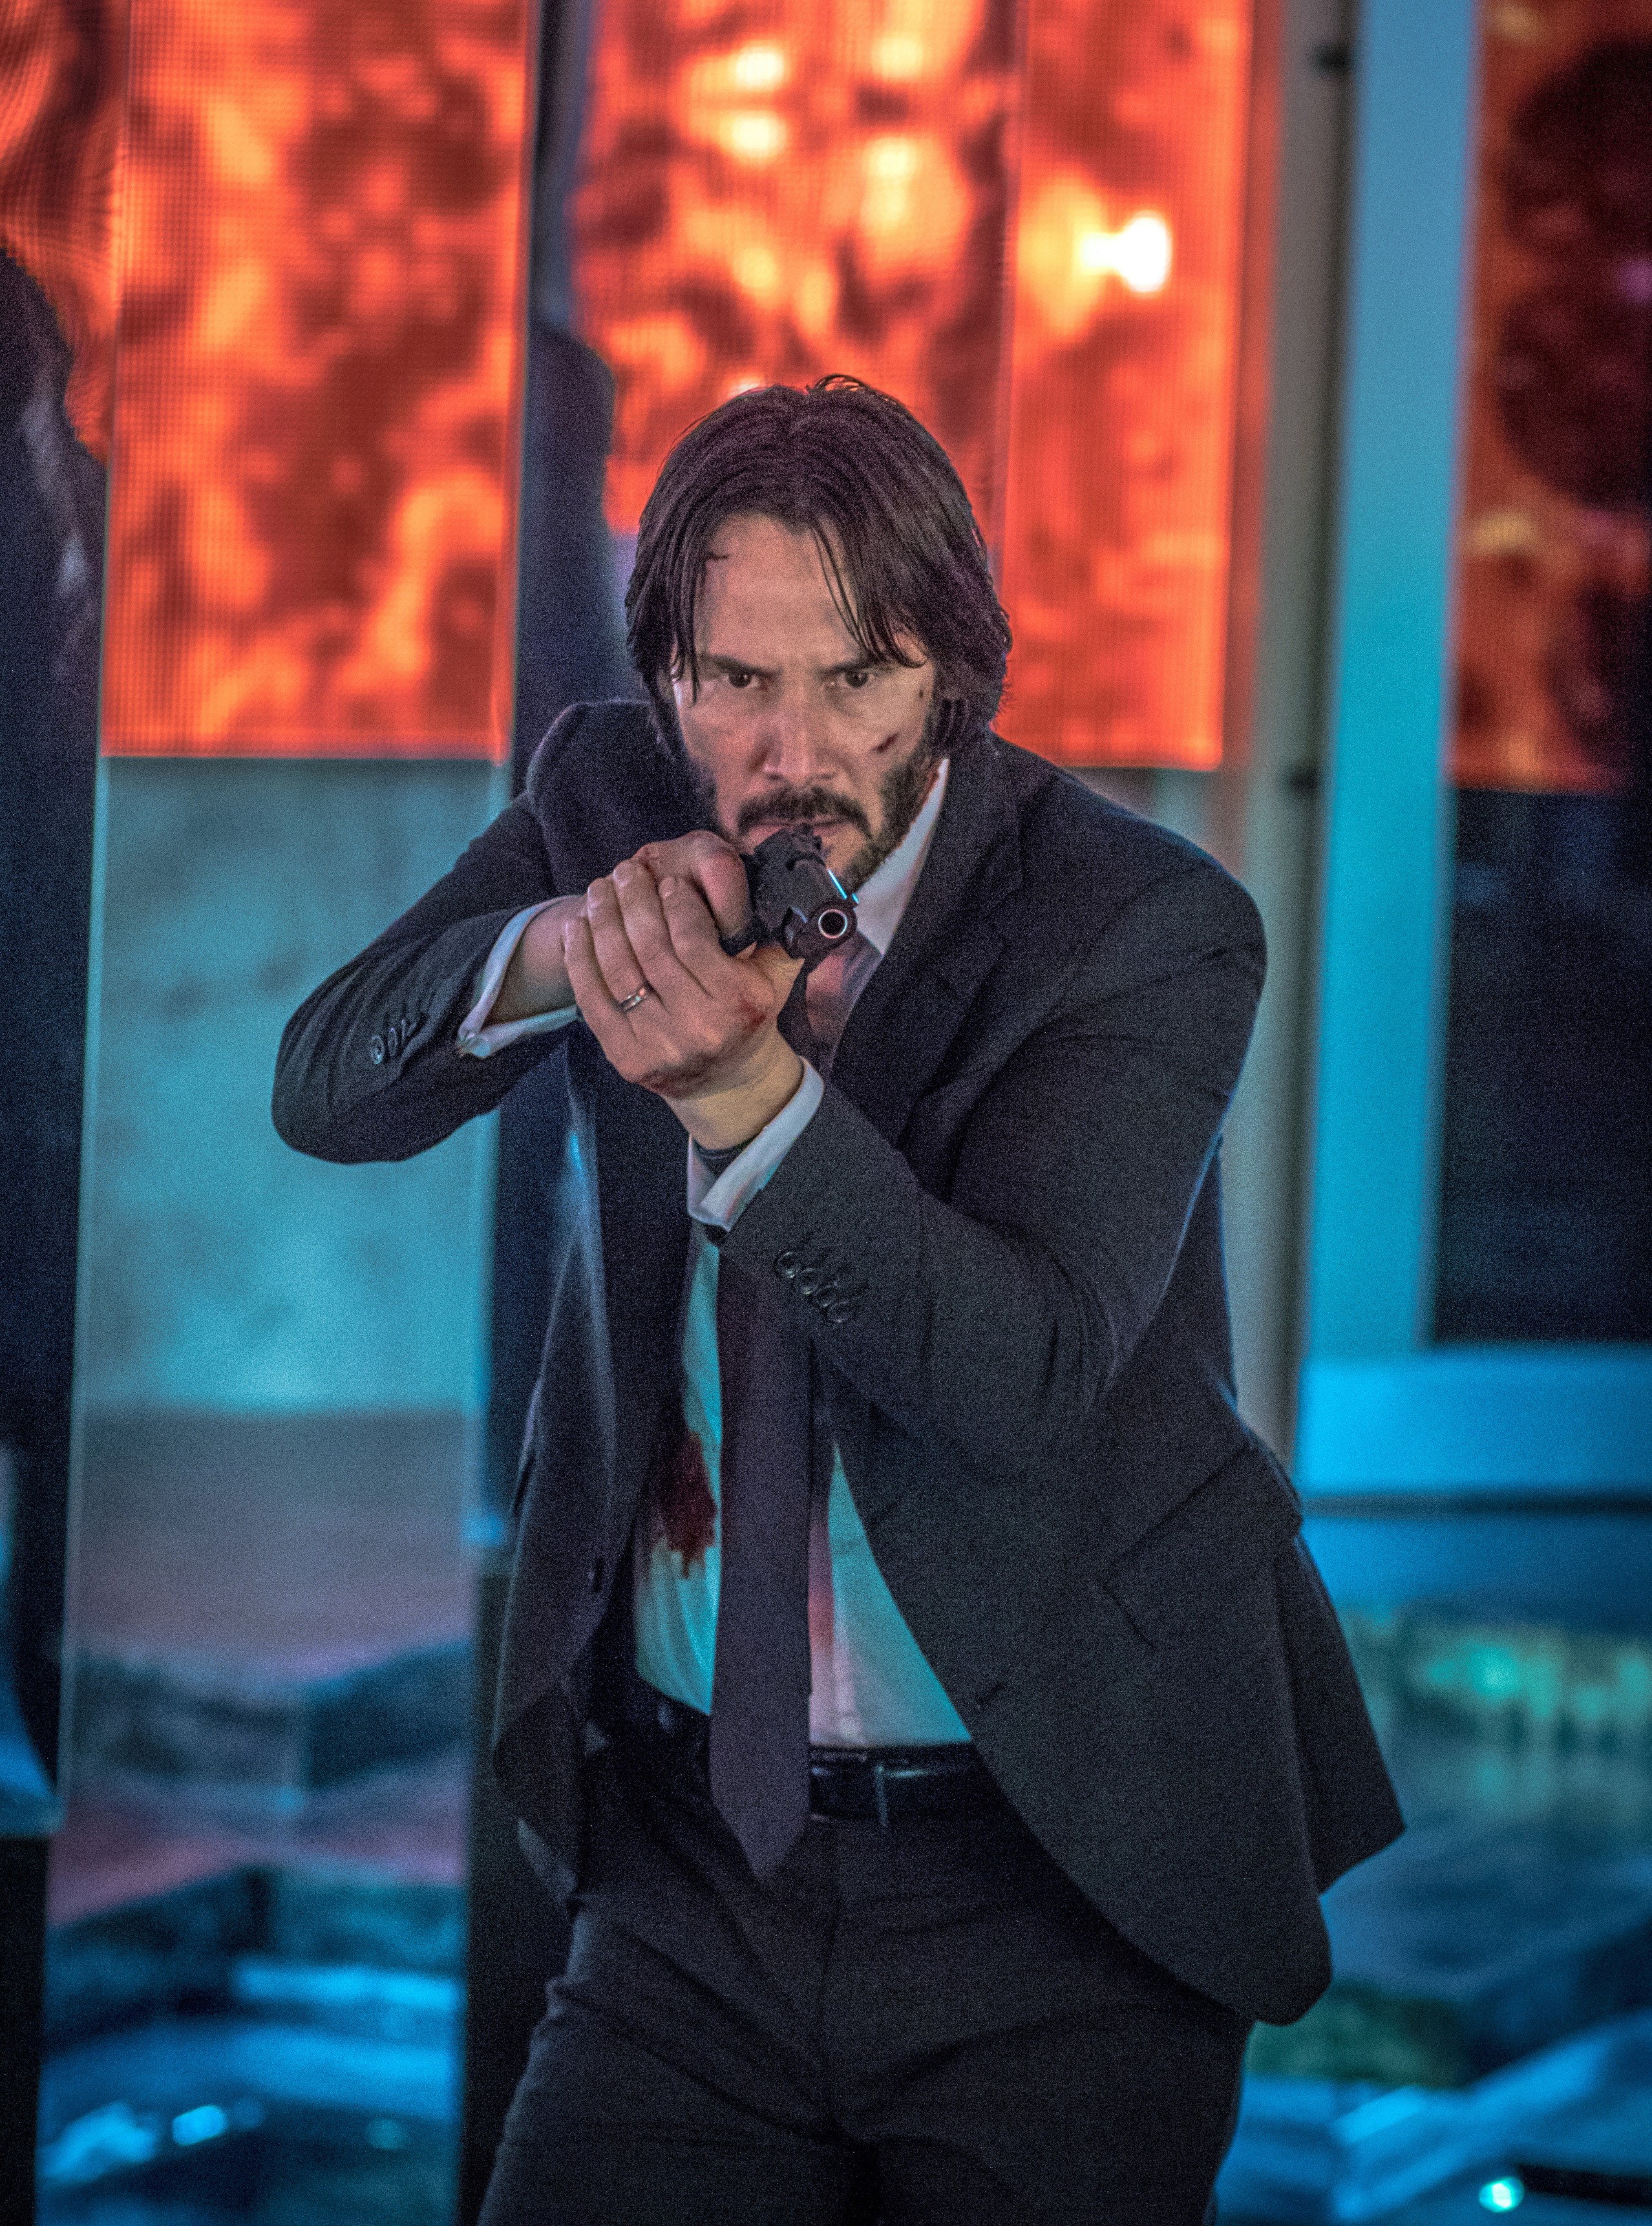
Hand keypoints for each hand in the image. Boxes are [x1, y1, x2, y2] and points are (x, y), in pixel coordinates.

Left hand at [562, 835, 804, 1149]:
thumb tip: (792, 885)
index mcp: (739, 1003)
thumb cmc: (748, 1014)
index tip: (666, 881)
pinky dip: (580, 959)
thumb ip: (780, 933)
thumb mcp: (776, 975)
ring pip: (619, 971)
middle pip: (651, 950)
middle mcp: (700, 1029)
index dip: (674, 903)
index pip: (693, 940)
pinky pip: (593, 1000)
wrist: (727, 1080)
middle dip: (633, 901)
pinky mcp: (626, 1059)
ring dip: (603, 922)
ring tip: (599, 891)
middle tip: (624, 872)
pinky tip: (578, 928)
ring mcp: (660, 1047)